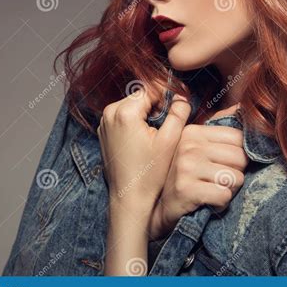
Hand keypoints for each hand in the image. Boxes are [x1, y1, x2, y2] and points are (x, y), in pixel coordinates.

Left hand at [97, 84, 190, 219]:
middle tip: (168, 124)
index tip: (178, 106)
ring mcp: (104, 122)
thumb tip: (182, 97)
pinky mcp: (104, 131)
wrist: (129, 199)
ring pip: (132, 104)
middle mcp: (109, 112)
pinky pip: (123, 116)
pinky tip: (144, 139)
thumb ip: (179, 113)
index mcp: (125, 112)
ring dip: (146, 112)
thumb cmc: (150, 174)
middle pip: (141, 95)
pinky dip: (136, 121)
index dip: (168, 94)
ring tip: (157, 133)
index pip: (151, 87)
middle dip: (157, 104)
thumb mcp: (170, 141)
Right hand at [149, 106, 248, 239]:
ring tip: (212, 189)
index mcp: (193, 131)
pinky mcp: (186, 189)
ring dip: (229, 190)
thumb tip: (241, 106)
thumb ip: (218, 129)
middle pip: (240, 158)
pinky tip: (208, 201)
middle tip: (217, 179)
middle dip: (236, 173)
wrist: (157, 208)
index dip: (238, 155)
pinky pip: (224, 196)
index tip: (222, 163)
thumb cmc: (182, 176)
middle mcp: (189, 145)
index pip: (238, 137)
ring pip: (235, 178)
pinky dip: (221, 204)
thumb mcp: (195, 147)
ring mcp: (186, 166)